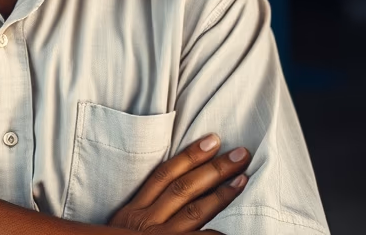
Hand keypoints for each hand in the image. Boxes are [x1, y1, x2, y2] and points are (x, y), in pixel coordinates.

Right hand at [108, 135, 249, 232]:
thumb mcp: (124, 225)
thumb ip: (146, 205)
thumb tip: (176, 180)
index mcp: (133, 210)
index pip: (164, 175)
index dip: (190, 156)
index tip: (213, 140)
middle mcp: (145, 223)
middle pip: (183, 188)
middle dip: (214, 169)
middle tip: (240, 154)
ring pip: (193, 212)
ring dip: (220, 194)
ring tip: (242, 179)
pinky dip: (214, 232)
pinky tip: (232, 226)